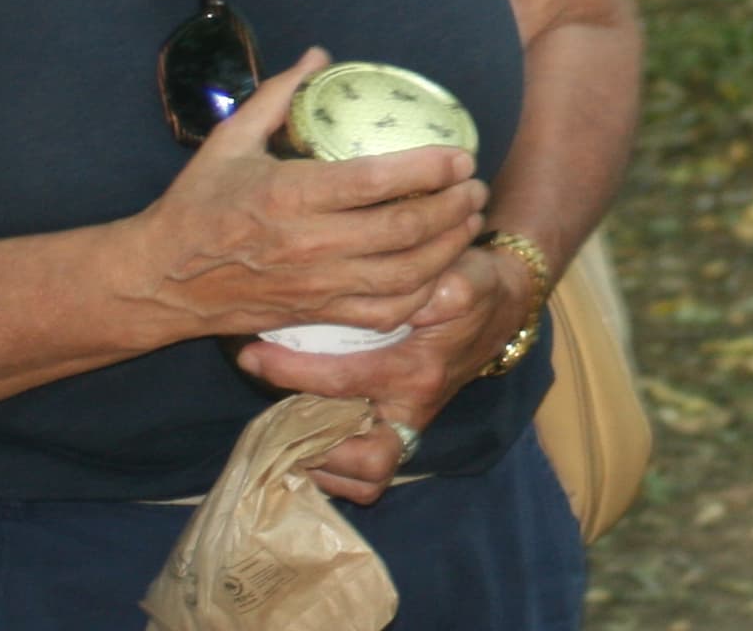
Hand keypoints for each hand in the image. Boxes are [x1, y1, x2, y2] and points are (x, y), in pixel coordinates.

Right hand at [129, 51, 488, 341]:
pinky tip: (437, 271)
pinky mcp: (315, 316)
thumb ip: (278, 95)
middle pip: (403, 230)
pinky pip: (382, 313)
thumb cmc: (196, 205)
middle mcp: (309, 245)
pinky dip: (420, 295)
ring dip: (448, 248)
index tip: (459, 156)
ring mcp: (315, 287)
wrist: (158, 281)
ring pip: (403, 276)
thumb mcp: (230, 140)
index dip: (428, 168)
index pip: (376, 181)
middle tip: (476, 187)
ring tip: (469, 222)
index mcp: (290, 195)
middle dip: (453, 208)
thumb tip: (319, 55)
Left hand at [240, 241, 541, 505]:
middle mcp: (413, 408)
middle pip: (362, 461)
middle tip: (269, 419)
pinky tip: (311, 440)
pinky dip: (339, 472)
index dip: (288, 371)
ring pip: (366, 477)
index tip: (251, 355)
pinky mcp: (405, 433)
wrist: (502, 307)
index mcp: (418, 370)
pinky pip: (370, 476)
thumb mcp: (463, 275)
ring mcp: (411, 427)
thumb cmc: (471, 286)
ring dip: (324, 467)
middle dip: (310, 447)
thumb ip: (442, 285)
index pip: (342, 382)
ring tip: (286, 435)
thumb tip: (409, 297)